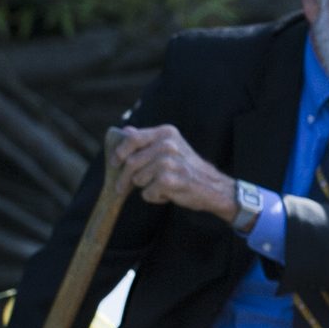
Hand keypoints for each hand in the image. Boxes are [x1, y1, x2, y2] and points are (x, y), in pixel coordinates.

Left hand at [112, 124, 237, 220]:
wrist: (214, 187)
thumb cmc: (189, 168)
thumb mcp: (171, 148)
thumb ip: (147, 140)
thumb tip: (126, 130)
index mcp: (167, 133)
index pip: (133, 139)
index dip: (119, 152)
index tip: (114, 163)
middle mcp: (168, 144)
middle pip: (131, 162)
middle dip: (126, 178)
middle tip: (122, 187)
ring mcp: (169, 161)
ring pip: (137, 179)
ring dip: (146, 187)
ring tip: (162, 186)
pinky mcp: (169, 179)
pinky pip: (147, 193)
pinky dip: (155, 197)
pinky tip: (169, 194)